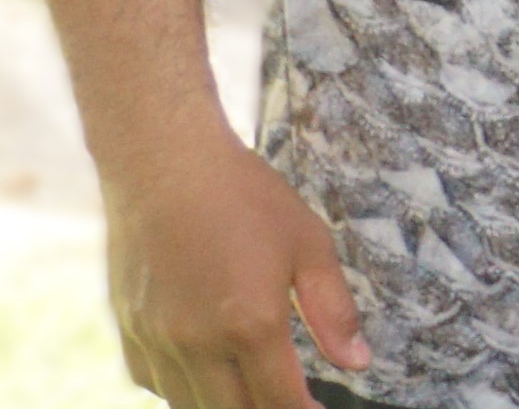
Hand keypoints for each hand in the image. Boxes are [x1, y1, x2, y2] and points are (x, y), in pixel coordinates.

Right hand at [104, 132, 360, 408]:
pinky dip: (182, 388)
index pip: (280, 402)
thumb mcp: (310, 245)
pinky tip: (207, 370)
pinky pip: (154, 382)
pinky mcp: (129, 329)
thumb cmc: (245, 197)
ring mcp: (156, 339)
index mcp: (249, 324)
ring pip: (189, 405)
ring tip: (253, 388)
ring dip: (224, 404)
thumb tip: (359, 364)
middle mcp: (196, 342)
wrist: (163, 165)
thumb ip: (334, 312)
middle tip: (289, 399)